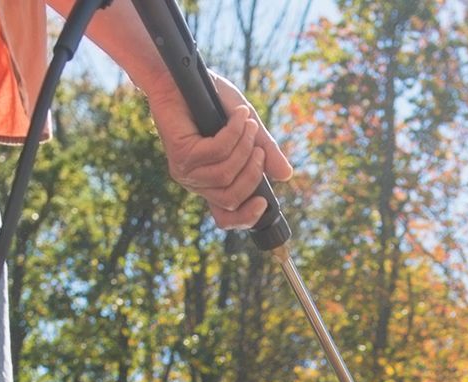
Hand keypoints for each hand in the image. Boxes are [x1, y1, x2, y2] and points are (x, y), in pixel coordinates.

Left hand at [144, 73, 292, 230]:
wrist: (183, 76)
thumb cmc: (211, 101)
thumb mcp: (247, 129)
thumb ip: (264, 151)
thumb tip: (286, 175)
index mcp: (210, 183)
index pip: (224, 217)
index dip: (245, 219)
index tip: (264, 204)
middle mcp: (196, 182)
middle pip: (231, 199)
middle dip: (253, 173)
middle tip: (259, 147)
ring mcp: (185, 170)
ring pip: (225, 175)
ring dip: (245, 147)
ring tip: (248, 123)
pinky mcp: (181, 153)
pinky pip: (218, 152)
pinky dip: (234, 132)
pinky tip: (238, 115)